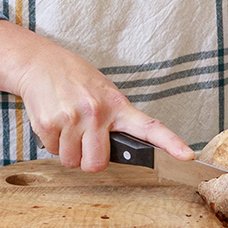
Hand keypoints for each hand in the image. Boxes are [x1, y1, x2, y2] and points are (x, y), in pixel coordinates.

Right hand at [0, 19, 192, 171]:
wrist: (40, 63)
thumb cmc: (76, 80)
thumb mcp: (103, 91)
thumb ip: (114, 119)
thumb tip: (120, 151)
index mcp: (116, 104)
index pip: (148, 126)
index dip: (170, 142)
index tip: (187, 156)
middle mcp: (96, 112)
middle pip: (96, 164)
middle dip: (88, 159)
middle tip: (83, 140)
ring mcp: (72, 118)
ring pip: (72, 161)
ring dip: (67, 151)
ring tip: (66, 125)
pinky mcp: (49, 123)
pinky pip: (53, 152)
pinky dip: (51, 143)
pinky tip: (53, 120)